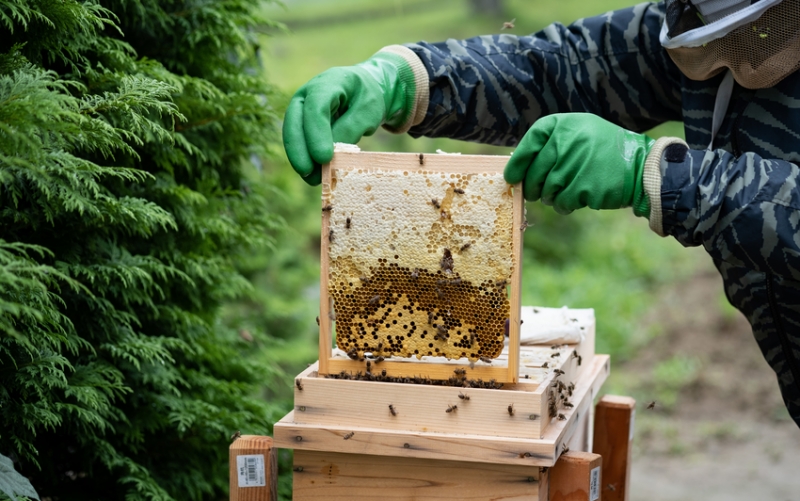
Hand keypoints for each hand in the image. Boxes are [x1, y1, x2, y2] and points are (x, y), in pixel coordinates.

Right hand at [283, 52, 414, 184]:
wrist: (365, 90)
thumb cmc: (368, 98)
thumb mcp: (368, 111)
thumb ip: (350, 129)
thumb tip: (330, 156)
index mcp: (328, 82)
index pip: (315, 107)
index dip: (316, 133)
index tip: (324, 157)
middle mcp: (308, 93)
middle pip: (294, 120)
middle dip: (299, 148)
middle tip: (308, 173)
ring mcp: (301, 107)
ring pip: (292, 132)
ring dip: (300, 157)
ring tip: (313, 179)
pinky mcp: (302, 122)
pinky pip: (299, 140)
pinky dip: (305, 158)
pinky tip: (314, 175)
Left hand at [504, 113, 652, 214]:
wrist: (641, 166)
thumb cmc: (604, 151)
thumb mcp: (580, 132)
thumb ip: (552, 143)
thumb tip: (517, 168)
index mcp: (565, 124)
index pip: (530, 142)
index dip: (517, 163)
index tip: (511, 176)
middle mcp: (568, 141)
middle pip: (534, 172)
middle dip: (531, 186)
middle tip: (534, 192)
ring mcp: (576, 165)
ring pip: (546, 190)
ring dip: (549, 197)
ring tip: (562, 192)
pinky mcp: (584, 187)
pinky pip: (561, 202)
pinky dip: (564, 205)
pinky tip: (575, 199)